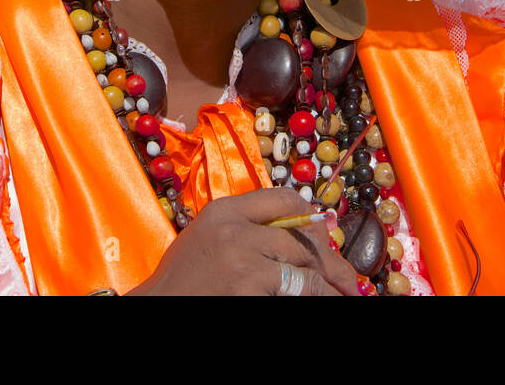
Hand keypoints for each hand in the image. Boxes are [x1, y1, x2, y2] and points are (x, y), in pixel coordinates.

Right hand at [127, 187, 360, 294]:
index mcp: (224, 210)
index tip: (325, 235)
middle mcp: (235, 229)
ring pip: (304, 268)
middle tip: (348, 281)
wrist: (156, 306)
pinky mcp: (248, 288)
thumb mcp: (207, 237)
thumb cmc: (182, 280)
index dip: (311, 217)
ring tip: (345, 295)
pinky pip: (293, 292)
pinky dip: (312, 297)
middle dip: (328, 260)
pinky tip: (325, 300)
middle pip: (300, 238)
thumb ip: (245, 227)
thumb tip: (301, 232)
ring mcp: (243, 260)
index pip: (283, 198)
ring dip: (327, 286)